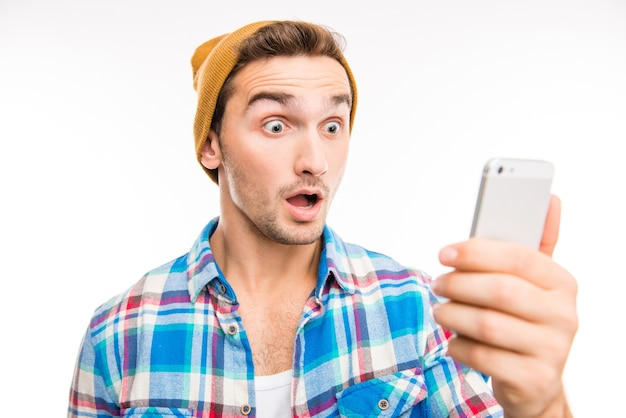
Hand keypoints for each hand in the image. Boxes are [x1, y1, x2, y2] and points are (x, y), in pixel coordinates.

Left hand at [432, 195, 577, 416]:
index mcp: (562, 283)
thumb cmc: (523, 320)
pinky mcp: (534, 379)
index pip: (519, 257)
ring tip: (440, 310)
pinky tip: (455, 340)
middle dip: (458, 284)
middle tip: (437, 283)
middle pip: (499, 290)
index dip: (477, 252)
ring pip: (486, 324)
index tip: (445, 252)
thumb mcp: (531, 284)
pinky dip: (458, 346)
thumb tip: (550, 199)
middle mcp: (564, 316)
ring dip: (452, 315)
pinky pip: (482, 356)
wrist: (534, 381)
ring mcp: (552, 350)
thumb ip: (533, 244)